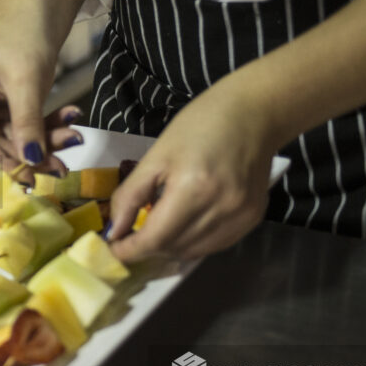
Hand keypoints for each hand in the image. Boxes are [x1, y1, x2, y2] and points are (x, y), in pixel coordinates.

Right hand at [0, 19, 82, 178]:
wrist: (34, 19)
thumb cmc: (22, 39)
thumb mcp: (26, 80)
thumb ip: (26, 122)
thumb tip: (31, 161)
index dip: (2, 163)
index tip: (30, 178)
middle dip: (31, 154)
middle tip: (62, 165)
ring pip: (13, 144)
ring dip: (45, 144)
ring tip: (73, 137)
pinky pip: (22, 134)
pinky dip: (46, 131)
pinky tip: (69, 122)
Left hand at [108, 88, 276, 261]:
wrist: (254, 113)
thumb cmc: (200, 125)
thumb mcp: (156, 156)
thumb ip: (131, 196)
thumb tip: (113, 231)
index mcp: (194, 189)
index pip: (155, 239)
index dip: (129, 249)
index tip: (111, 248)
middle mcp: (222, 210)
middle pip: (173, 249)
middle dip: (145, 248)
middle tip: (127, 236)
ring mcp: (241, 217)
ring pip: (192, 252)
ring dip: (167, 248)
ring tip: (153, 230)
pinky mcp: (252, 219)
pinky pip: (213, 245)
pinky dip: (191, 243)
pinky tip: (181, 226)